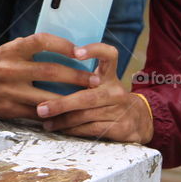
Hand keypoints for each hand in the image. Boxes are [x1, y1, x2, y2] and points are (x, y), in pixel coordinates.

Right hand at [0, 33, 95, 119]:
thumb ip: (32, 50)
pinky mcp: (7, 109)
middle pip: (50, 71)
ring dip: (70, 100)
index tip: (83, 52)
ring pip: (46, 98)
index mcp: (12, 50)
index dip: (64, 45)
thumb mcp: (10, 50)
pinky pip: (36, 114)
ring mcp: (8, 90)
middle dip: (77, 77)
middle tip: (96, 81)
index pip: (41, 41)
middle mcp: (10, 68)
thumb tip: (68, 51)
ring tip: (88, 101)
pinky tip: (68, 115)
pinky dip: (53, 115)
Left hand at [35, 42, 153, 143]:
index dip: (94, 50)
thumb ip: (81, 77)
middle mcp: (116, 90)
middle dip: (61, 104)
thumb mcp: (101, 83)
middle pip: (87, 96)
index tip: (76, 53)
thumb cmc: (108, 98)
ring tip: (46, 122)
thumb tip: (44, 73)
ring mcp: (120, 109)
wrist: (139, 119)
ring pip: (85, 115)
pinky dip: (74, 130)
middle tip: (41, 108)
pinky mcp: (121, 127)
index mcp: (110, 74)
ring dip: (62, 120)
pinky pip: (91, 129)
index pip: (108, 55)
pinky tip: (62, 130)